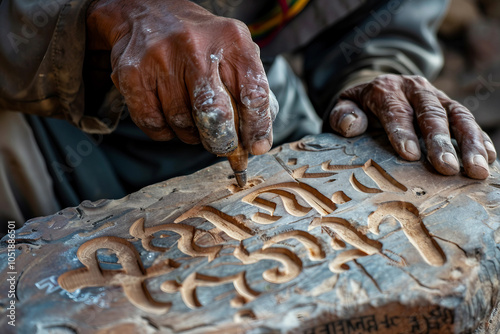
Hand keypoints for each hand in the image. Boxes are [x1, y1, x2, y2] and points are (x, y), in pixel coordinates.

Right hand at [86, 0, 277, 154]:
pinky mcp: (133, 74)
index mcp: (231, 40)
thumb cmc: (199, 42)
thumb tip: (257, 139)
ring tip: (193, 121)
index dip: (257, 128)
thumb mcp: (233, 49)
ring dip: (192, 134)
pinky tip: (170, 119)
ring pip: (183, 124)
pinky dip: (166, 132)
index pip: (254, 94)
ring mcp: (161, 59)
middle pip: (216, 115)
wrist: (146, 13)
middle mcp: (196, 47)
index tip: (257, 147)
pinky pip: (154, 124)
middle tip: (223, 146)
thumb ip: (250, 88)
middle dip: (222, 141)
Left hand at [328, 74, 496, 178]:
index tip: (410, 156)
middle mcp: (414, 88)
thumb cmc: (358, 106)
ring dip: (470, 142)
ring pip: (456, 115)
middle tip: (447, 169)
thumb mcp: (343, 106)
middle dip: (440, 142)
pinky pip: (468, 119)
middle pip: (430, 113)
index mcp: (385, 89)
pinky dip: (480, 138)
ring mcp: (435, 95)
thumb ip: (341, 115)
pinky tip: (489, 159)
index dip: (403, 132)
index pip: (395, 110)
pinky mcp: (449, 105)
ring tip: (477, 169)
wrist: (376, 88)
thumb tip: (351, 126)